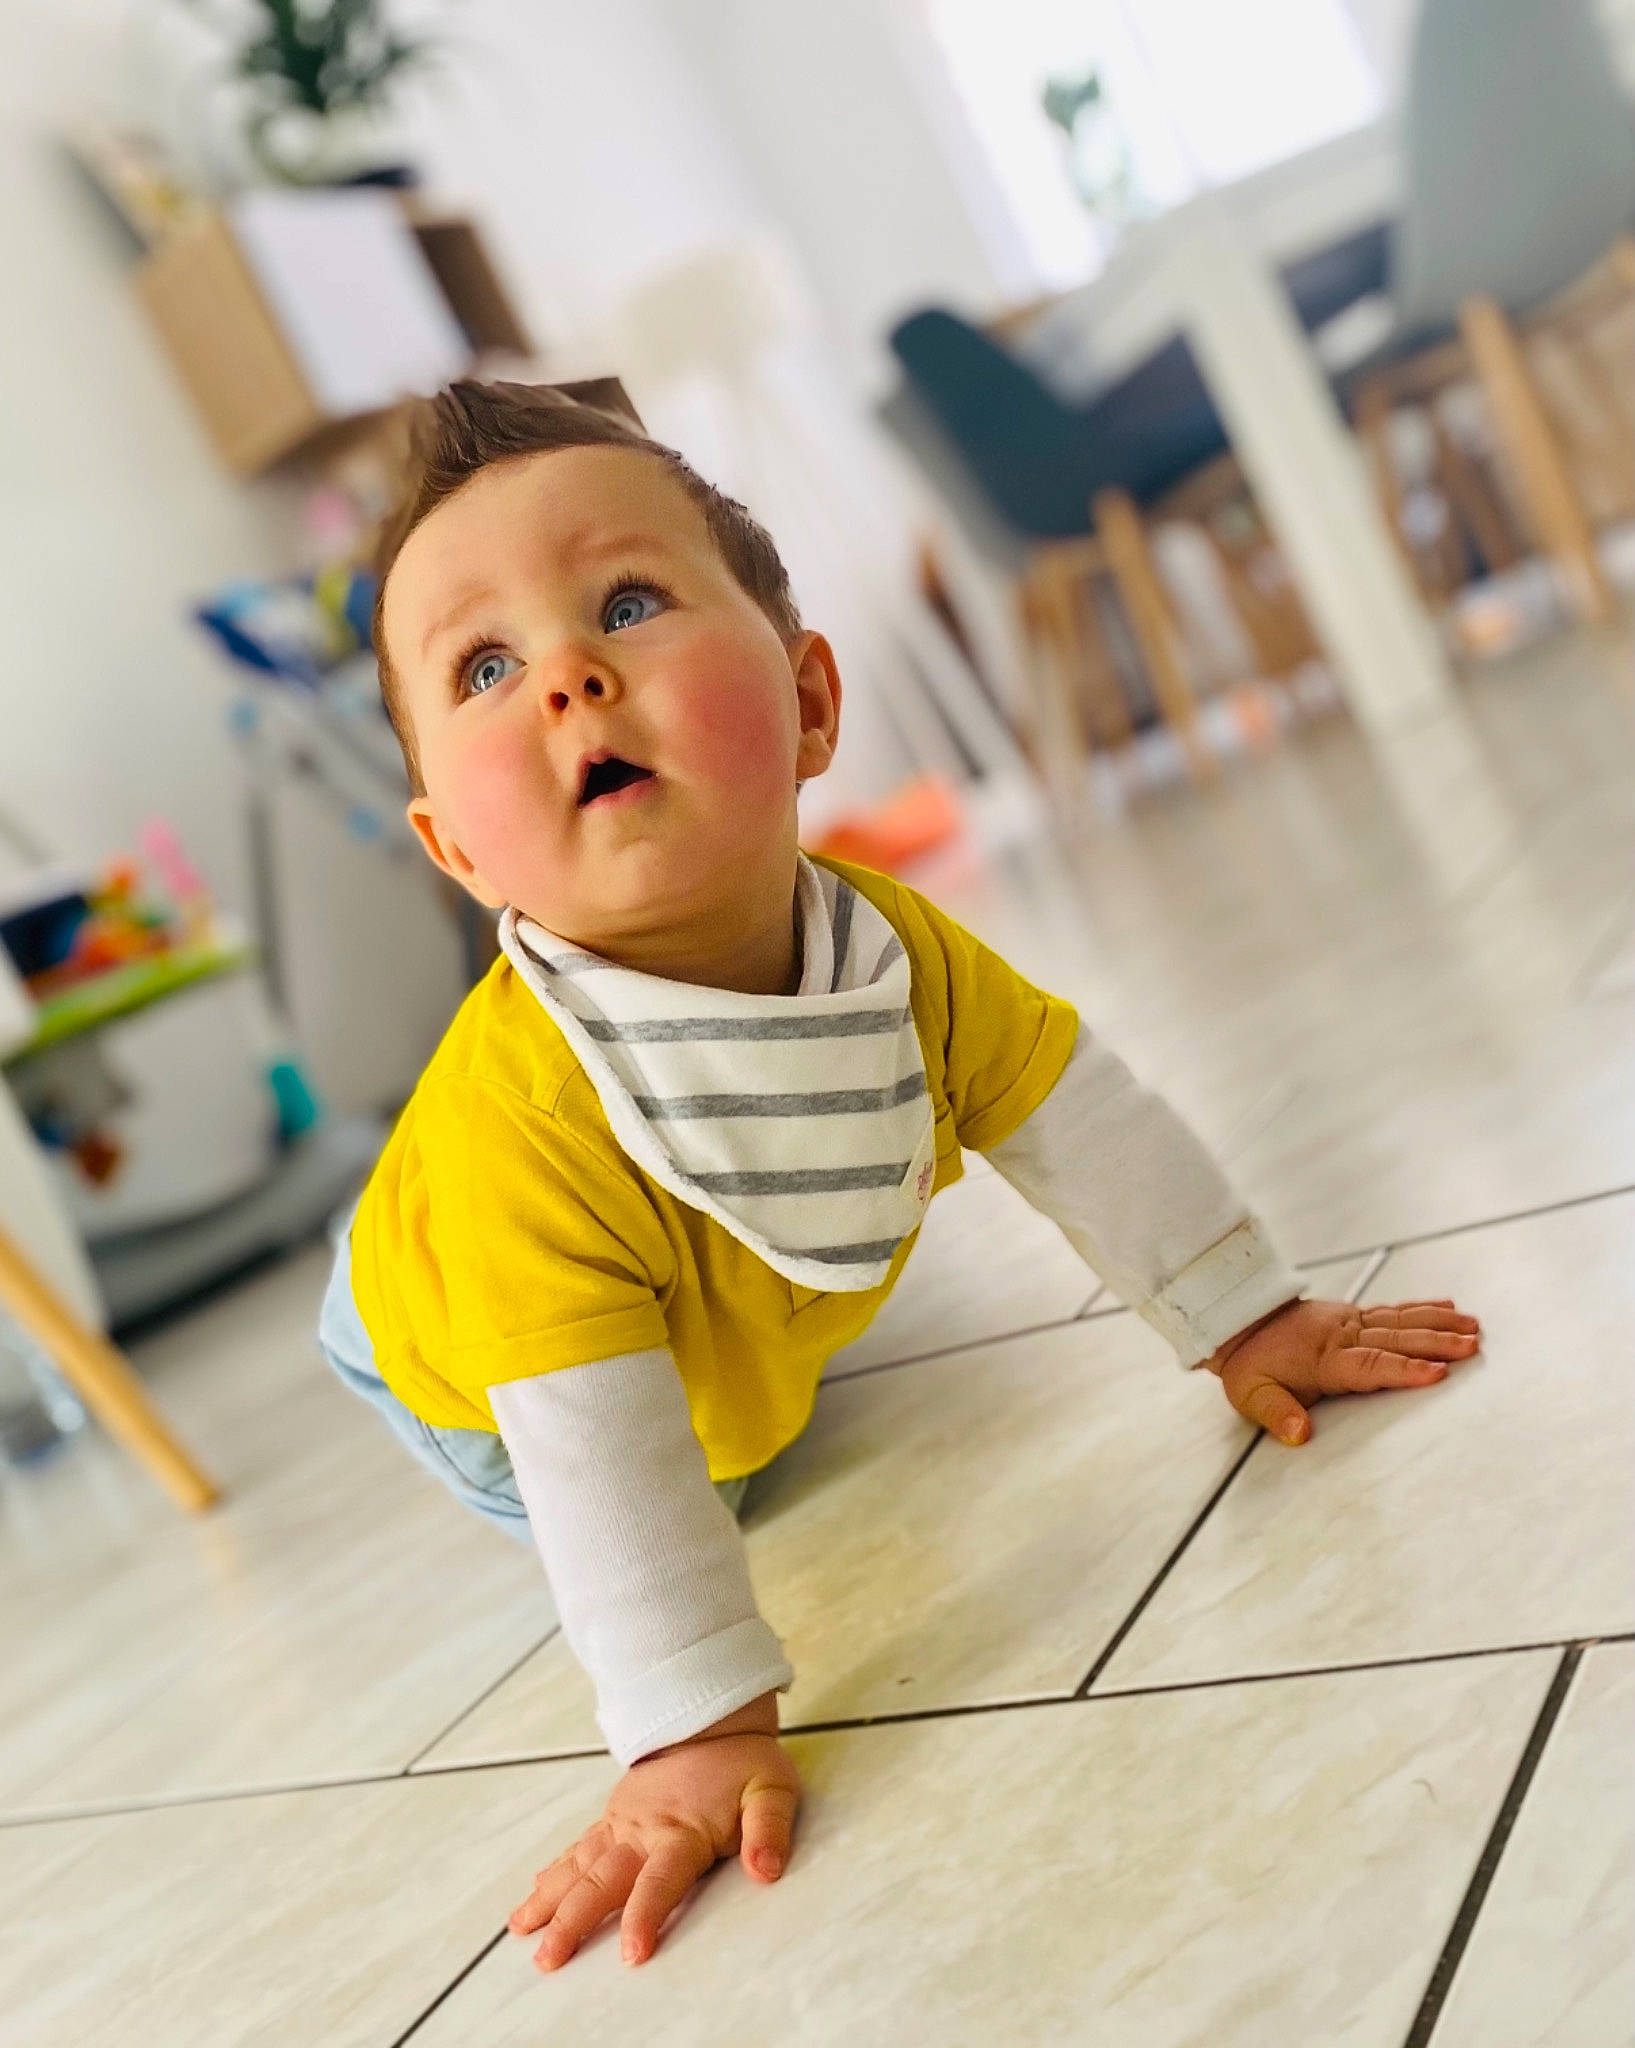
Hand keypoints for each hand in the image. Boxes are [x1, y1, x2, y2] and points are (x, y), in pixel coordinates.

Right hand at [508, 1692, 799, 1970]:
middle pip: (602, 1880)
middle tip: (548, 1959)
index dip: (645, 1916)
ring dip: (550, 1899)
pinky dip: (554, 1872)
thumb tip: (767, 1870)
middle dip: (573, 1921)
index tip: (631, 1953)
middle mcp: (643, 1830)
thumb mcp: (772, 1790)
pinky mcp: (613, 1816)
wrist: (709, 1719)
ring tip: (520, 1930)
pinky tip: (533, 1895)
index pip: (660, 1880)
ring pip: (579, 1865)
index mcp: (681, 1831)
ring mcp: (622, 1822)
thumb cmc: (743, 1763)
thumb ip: (769, 1831)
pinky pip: (578, 1846)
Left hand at [1205, 1295, 1480, 1445]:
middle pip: (1396, 1340)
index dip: (1404, 1369)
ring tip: (1474, 1326)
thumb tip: (1298, 1434)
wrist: (1239, 1321)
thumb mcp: (1252, 1396)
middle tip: (1472, 1345)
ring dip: (1438, 1323)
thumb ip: (1277, 1414)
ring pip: (1400, 1321)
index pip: (1370, 1365)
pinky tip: (1449, 1306)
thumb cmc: (1249, 1366)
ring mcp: (1350, 1321)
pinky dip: (1423, 1307)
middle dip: (1436, 1343)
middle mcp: (1343, 1336)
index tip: (1438, 1372)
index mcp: (1324, 1359)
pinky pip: (1393, 1310)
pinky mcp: (1353, 1314)